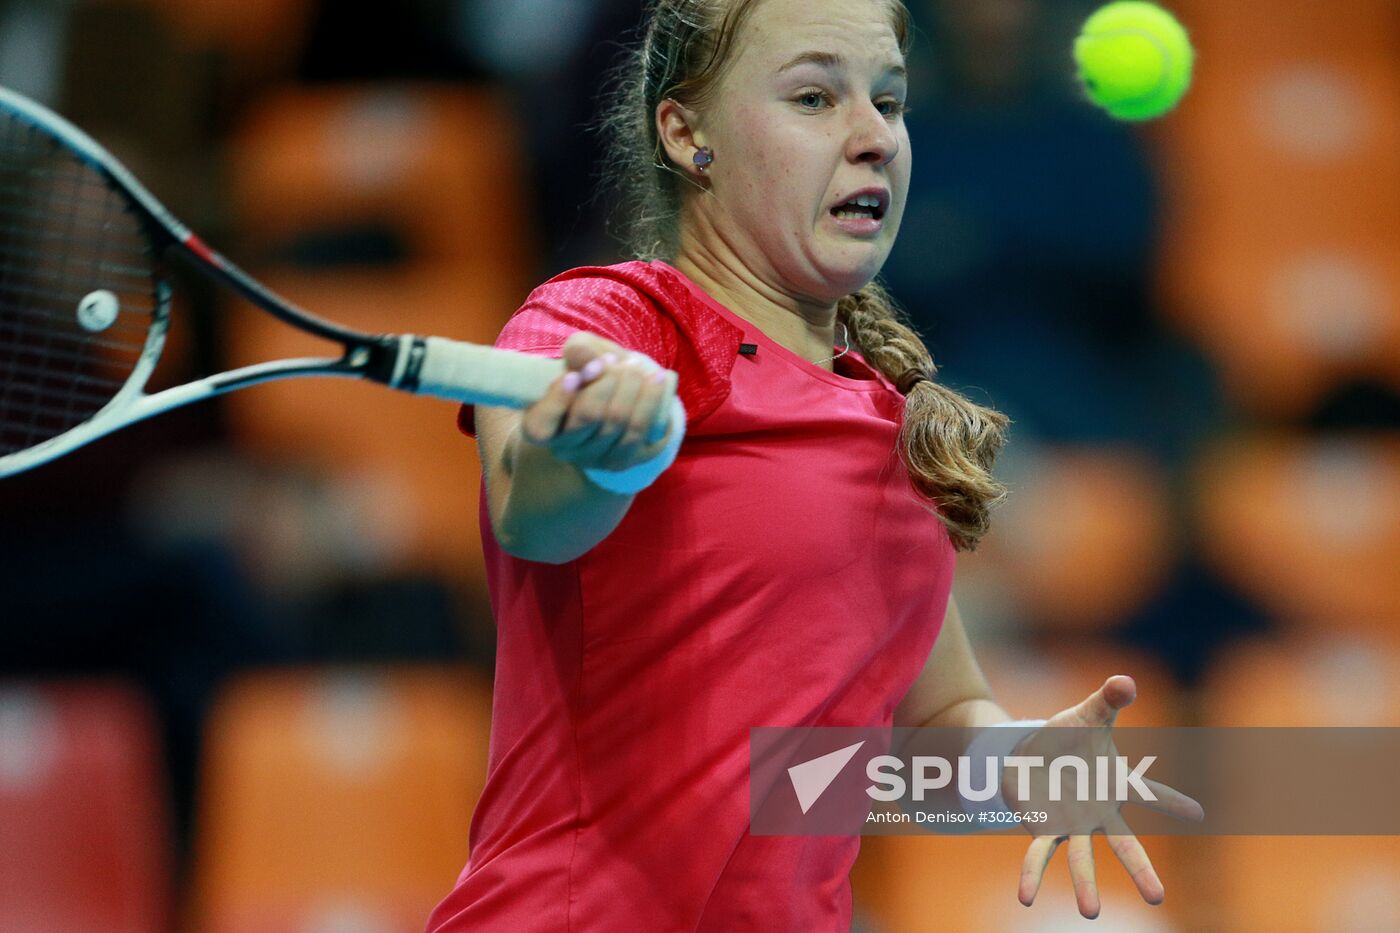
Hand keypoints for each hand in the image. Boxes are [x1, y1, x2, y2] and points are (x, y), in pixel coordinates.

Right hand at [519, 331, 678, 475]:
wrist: (614, 396)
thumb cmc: (588, 371)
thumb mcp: (578, 354)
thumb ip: (579, 352)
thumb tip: (590, 358)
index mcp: (541, 427)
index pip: (541, 426)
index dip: (558, 399)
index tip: (574, 374)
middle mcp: (565, 450)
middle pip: (590, 416)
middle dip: (612, 382)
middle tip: (628, 363)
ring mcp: (595, 460)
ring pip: (621, 426)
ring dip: (639, 392)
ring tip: (649, 370)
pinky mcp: (625, 462)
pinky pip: (646, 436)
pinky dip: (657, 406)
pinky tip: (662, 383)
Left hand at [1013, 675, 1204, 918]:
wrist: (1030, 752)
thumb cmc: (1066, 737)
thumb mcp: (1088, 714)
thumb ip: (1108, 700)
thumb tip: (1125, 680)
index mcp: (1114, 783)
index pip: (1148, 791)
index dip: (1171, 801)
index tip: (1198, 813)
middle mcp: (1097, 812)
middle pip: (1124, 844)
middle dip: (1140, 871)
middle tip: (1157, 898)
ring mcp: (1071, 823)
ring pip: (1081, 858)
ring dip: (1085, 885)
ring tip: (1090, 914)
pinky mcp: (1042, 827)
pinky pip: (1037, 854)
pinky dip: (1031, 875)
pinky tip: (1025, 898)